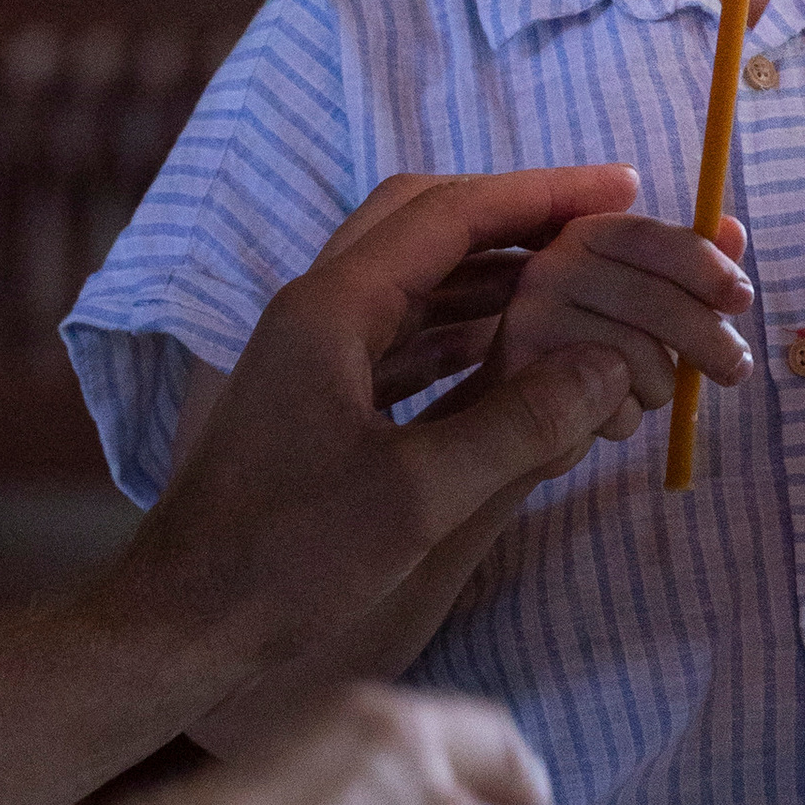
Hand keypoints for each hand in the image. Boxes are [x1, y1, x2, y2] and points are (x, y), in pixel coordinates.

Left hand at [130, 167, 642, 674]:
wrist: (184, 618)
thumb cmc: (286, 559)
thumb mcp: (420, 496)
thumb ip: (520, 425)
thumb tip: (608, 364)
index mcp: (330, 308)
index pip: (449, 214)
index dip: (540, 194)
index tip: (621, 186)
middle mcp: (315, 309)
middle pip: (425, 224)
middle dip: (516, 217)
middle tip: (600, 225)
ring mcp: (309, 352)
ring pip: (412, 280)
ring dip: (490, 273)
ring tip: (576, 283)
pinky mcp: (313, 395)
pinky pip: (399, 334)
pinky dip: (461, 329)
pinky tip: (513, 351)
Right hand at [488, 204, 754, 442]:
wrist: (518, 400)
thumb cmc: (594, 341)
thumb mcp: (645, 295)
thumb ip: (688, 265)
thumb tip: (733, 232)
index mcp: (586, 234)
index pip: (651, 238)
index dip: (704, 266)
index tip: (743, 298)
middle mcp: (552, 265)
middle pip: (653, 301)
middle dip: (709, 340)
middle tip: (737, 369)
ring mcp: (534, 316)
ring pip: (638, 357)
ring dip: (660, 387)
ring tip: (644, 389)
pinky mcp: (528, 371)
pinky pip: (610, 401)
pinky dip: (628, 417)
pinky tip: (610, 410)